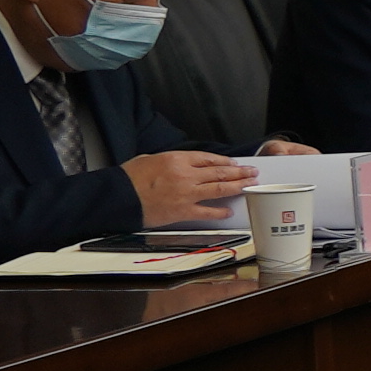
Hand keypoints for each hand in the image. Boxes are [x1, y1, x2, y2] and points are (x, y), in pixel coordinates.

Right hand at [129, 148, 258, 226]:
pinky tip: (229, 211)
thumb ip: (170, 160)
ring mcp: (186, 193)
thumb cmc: (129, 178)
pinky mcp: (183, 211)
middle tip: (252, 172)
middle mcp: (186, 175)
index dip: (225, 161)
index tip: (234, 163)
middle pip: (220, 172)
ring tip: (249, 185)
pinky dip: (220, 211)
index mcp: (177, 159)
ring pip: (219, 189)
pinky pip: (207, 212)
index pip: (209, 158)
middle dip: (239, 172)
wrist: (118, 197)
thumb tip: (183, 163)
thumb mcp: (150, 159)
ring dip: (237, 186)